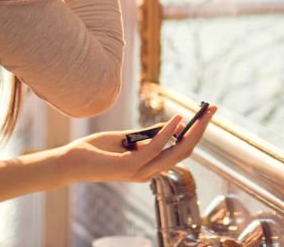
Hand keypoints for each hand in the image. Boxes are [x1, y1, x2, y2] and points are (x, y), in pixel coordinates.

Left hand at [59, 106, 216, 183]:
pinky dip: (167, 132)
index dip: (196, 133)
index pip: (180, 151)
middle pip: (184, 151)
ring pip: (176, 151)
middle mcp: (149, 172)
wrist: (71, 162)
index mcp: (149, 167)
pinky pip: (155, 148)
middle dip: (200, 130)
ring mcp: (141, 171)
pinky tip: (176, 118)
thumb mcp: (126, 139)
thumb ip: (147, 137)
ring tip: (201, 114)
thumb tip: (170, 126)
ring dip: (191, 130)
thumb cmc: (96, 151)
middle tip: (212, 111)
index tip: (206, 115)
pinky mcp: (130, 166)